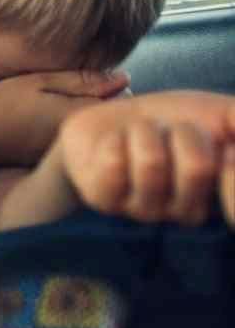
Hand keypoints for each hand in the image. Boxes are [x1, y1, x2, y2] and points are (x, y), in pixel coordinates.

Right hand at [0, 69, 128, 169]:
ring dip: (93, 125)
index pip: (122, 102)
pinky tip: (54, 130)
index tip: (101, 82)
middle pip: (111, 123)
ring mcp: (72, 157)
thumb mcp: (39, 82)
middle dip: (107, 108)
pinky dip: (78, 139)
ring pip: (97, 137)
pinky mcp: (60, 165)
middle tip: (88, 95)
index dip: (116, 90)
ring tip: (68, 112)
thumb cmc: (1, 106)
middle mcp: (83, 141)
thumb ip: (81, 80)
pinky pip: (81, 148)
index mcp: (82, 116)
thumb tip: (123, 78)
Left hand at [37, 91, 234, 226]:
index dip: (230, 162)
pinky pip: (114, 164)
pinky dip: (115, 140)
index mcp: (223, 196)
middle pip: (197, 167)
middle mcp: (189, 213)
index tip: (224, 145)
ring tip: (140, 136)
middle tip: (169, 133)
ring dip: (144, 133)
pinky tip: (115, 146)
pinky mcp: (106, 202)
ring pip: (151, 162)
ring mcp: (146, 212)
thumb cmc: (175, 119)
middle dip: (181, 132)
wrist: (118, 116)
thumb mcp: (220, 114)